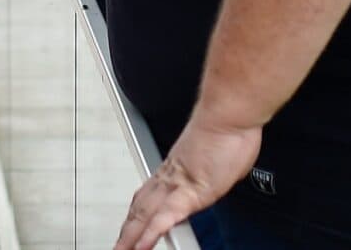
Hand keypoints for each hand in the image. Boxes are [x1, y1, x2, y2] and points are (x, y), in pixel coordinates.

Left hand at [112, 116, 262, 249]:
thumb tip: (218, 174)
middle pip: (141, 207)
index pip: (149, 194)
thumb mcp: (217, 155)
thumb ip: (210, 171)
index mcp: (176, 167)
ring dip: (131, 236)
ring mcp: (178, 184)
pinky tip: (143, 247)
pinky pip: (166, 217)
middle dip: (128, 229)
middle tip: (119, 245)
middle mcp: (172, 176)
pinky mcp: (190, 192)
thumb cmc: (230, 129)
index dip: (137, 211)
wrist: (231, 113)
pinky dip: (152, 234)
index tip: (131, 224)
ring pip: (146, 214)